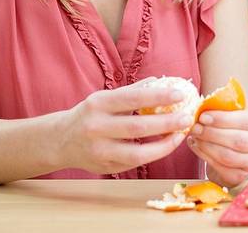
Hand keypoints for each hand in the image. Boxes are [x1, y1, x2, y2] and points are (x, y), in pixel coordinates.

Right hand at [60, 77, 190, 174]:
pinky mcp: (105, 166)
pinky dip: (154, 154)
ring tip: (181, 134)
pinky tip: (167, 145)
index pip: (133, 98)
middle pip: (138, 127)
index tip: (180, 93)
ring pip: (138, 151)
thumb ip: (131, 91)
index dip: (158, 96)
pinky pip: (135, 162)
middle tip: (187, 117)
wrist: (59, 141)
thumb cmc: (89, 115)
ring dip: (165, 144)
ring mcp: (100, 149)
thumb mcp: (104, 98)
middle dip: (167, 123)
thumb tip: (160, 80)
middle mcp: (97, 127)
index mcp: (98, 104)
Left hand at [187, 107, 247, 187]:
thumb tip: (199, 109)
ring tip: (195, 137)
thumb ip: (221, 109)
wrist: (241, 146)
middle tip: (196, 128)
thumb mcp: (232, 112)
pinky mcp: (242, 176)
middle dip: (212, 134)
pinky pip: (221, 169)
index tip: (203, 117)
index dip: (222, 120)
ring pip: (228, 157)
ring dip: (207, 146)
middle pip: (238, 141)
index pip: (245, 121)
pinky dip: (205, 157)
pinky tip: (198, 147)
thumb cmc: (233, 125)